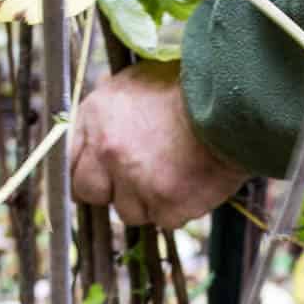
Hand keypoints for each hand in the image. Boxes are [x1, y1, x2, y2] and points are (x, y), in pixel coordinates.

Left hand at [70, 62, 248, 228]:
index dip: (88, 172)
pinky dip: (178, 208)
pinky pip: (165, 220)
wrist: (233, 104)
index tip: (101, 176)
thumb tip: (93, 127)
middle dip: (112, 190)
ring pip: (130, 212)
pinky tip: (192, 183)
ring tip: (174, 173)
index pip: (70, 164)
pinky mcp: (166, 205)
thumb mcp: (136, 82)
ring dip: (148, 201)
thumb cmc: (187, 89)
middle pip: (92, 194)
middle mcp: (109, 152)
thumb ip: (108, 112)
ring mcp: (137, 182)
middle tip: (138, 179)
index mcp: (96, 118)